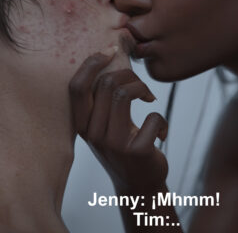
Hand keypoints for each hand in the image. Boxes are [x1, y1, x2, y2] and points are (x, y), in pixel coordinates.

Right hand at [69, 48, 169, 192]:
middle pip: (106, 84)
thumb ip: (101, 101)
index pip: (76, 87)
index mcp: (82, 125)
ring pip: (125, 94)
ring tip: (150, 99)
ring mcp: (113, 144)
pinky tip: (160, 131)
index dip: (91, 63)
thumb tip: (107, 58)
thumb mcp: (104, 126)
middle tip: (141, 86)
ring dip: (144, 89)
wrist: (139, 186)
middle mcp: (93, 134)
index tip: (110, 50)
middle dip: (130, 75)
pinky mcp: (136, 151)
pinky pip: (152, 116)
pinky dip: (161, 119)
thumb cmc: (123, 147)